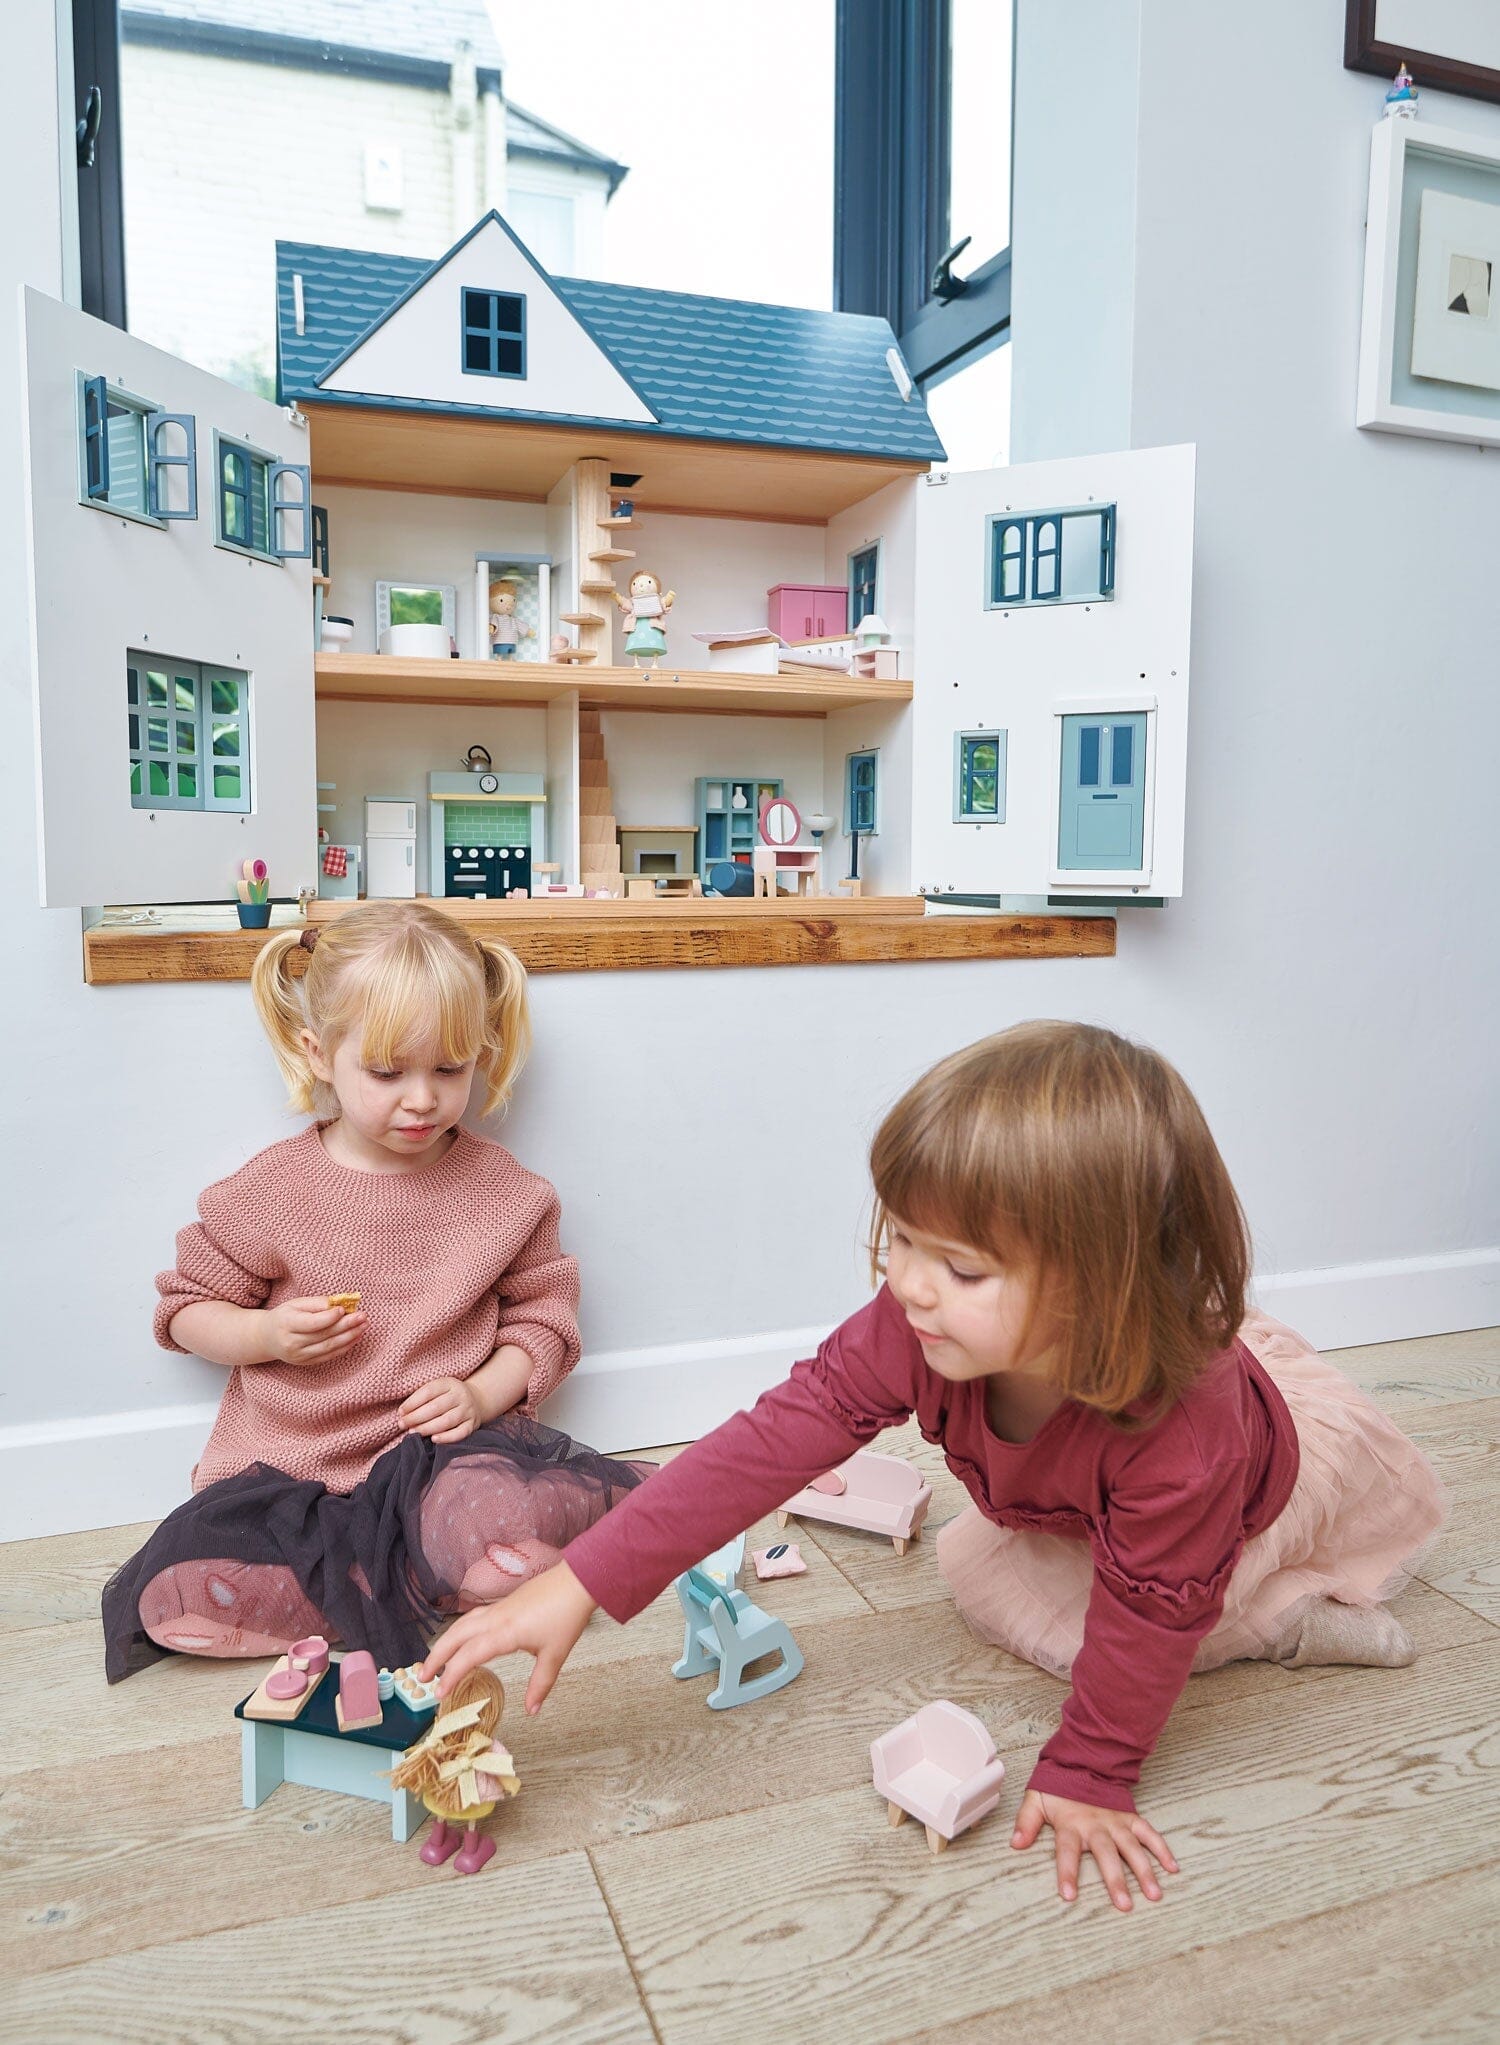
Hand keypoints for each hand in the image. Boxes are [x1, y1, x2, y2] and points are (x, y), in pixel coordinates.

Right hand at [262, 1297, 364, 1366]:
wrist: (267, 1338)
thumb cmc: (285, 1316)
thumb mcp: (296, 1304)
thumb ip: (317, 1303)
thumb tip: (340, 1303)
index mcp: (286, 1324)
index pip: (312, 1323)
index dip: (330, 1317)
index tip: (345, 1309)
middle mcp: (291, 1343)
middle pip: (323, 1335)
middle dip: (346, 1325)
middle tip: (363, 1316)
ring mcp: (299, 1356)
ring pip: (329, 1347)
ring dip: (350, 1336)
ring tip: (364, 1326)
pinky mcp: (306, 1363)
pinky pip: (329, 1355)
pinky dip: (345, 1346)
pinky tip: (356, 1337)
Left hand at [398, 1376, 483, 1443]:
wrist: (476, 1400)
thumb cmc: (448, 1397)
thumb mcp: (438, 1390)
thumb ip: (422, 1399)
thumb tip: (402, 1414)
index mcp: (449, 1383)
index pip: (428, 1392)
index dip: (412, 1403)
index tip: (400, 1412)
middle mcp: (460, 1395)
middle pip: (436, 1407)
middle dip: (416, 1417)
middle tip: (402, 1424)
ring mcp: (467, 1410)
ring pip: (446, 1421)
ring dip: (427, 1428)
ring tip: (413, 1432)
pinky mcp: (472, 1424)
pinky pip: (460, 1433)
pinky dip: (446, 1437)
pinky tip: (433, 1439)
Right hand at [419, 1561, 595, 1712]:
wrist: (578, 1580)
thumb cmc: (567, 1616)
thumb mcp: (554, 1655)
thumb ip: (540, 1684)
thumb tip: (532, 1710)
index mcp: (504, 1633)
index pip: (468, 1656)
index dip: (451, 1676)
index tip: (438, 1694)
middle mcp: (495, 1618)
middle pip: (456, 1636)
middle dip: (436, 1656)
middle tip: (422, 1677)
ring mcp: (498, 1608)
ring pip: (463, 1624)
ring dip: (446, 1641)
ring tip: (435, 1659)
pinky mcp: (504, 1603)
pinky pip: (473, 1617)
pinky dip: (460, 1630)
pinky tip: (462, 1638)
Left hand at [1011, 1790, 1177, 1910]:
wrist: (1084, 1762)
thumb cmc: (1059, 1788)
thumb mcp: (1036, 1800)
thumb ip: (1026, 1822)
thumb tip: (1015, 1844)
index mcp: (1071, 1824)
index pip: (1067, 1850)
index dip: (1068, 1871)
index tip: (1069, 1895)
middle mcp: (1096, 1825)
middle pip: (1106, 1854)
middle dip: (1115, 1879)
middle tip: (1124, 1905)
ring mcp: (1116, 1822)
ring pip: (1132, 1848)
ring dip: (1144, 1871)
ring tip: (1154, 1895)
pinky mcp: (1131, 1819)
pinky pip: (1149, 1834)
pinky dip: (1162, 1849)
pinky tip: (1173, 1868)